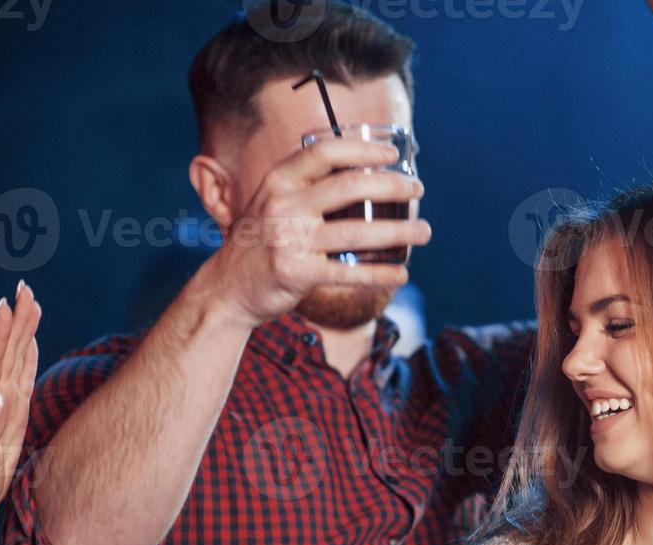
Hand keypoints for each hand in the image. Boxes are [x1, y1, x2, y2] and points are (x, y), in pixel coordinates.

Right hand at [204, 138, 431, 326]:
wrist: (229, 286)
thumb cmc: (264, 240)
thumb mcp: (275, 202)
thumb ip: (309, 187)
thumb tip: (365, 174)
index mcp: (279, 180)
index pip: (325, 152)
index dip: (363, 150)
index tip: (393, 156)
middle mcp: (283, 205)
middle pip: (350, 187)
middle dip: (393, 187)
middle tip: (417, 192)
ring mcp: (289, 240)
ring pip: (357, 232)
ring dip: (398, 232)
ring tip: (423, 232)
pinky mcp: (296, 273)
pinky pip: (348, 273)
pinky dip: (380, 274)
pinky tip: (402, 273)